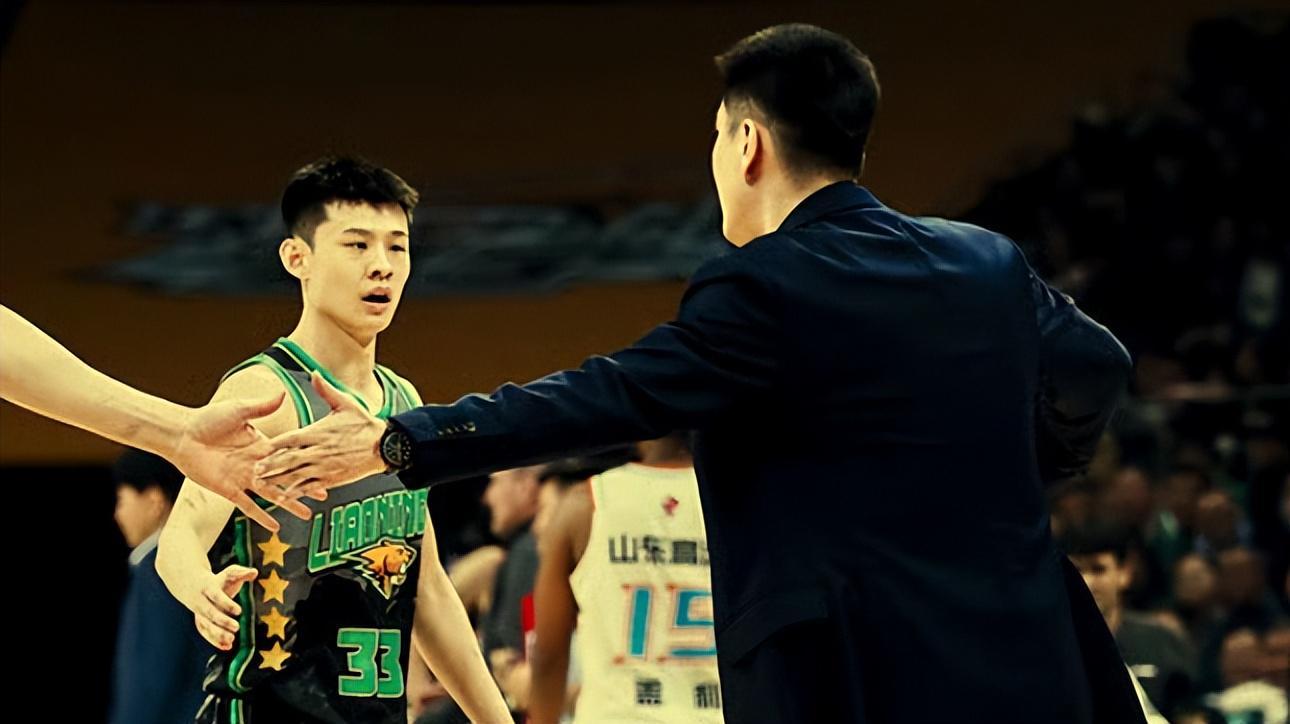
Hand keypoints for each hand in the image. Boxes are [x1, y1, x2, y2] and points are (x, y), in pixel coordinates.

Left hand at [170, 393, 314, 530]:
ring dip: (289, 504)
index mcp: (262, 445)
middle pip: (286, 477)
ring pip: (272, 494)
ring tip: (306, 514)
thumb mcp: (239, 411)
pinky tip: (275, 527)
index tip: (325, 465)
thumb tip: (282, 392)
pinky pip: (248, 506)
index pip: (289, 455)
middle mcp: (256, 464)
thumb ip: (262, 407)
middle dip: (305, 486)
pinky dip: (261, 516)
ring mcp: (244, 478)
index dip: (307, 461)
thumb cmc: (208, 419)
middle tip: (325, 494)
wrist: (182, 435)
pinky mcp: (229, 489)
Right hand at [195, 565, 257, 650]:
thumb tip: (254, 573)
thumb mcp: (229, 573)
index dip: (226, 603)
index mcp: (208, 587)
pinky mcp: (200, 622)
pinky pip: (205, 633)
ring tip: (232, 640)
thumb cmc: (217, 580)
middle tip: (237, 627)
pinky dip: (214, 641)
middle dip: (222, 621)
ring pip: (205, 625)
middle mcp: (201, 601)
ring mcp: (199, 613)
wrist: (192, 585)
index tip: (239, 611)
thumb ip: (241, 573)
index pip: (216, 596)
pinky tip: (227, 647)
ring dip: (217, 634)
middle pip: (209, 613)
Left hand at [254, 372, 386, 497]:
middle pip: (288, 459)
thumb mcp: (346, 403)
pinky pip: (310, 487)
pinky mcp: (332, 479)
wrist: (384, 445)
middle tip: (254, 470)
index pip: (290, 438)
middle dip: (270, 466)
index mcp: (318, 432)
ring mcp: (325, 467)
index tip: (260, 447)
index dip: (274, 444)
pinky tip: (285, 497)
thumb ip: (326, 390)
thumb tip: (314, 373)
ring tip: (262, 484)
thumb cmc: (365, 423)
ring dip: (278, 481)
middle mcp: (319, 451)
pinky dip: (297, 493)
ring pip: (296, 475)